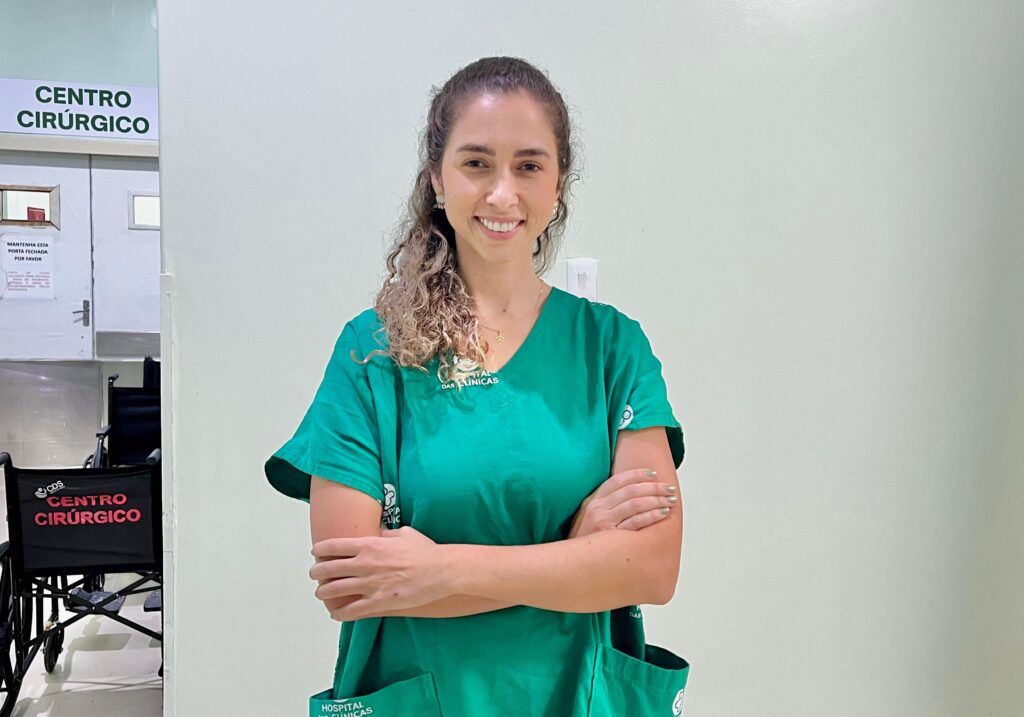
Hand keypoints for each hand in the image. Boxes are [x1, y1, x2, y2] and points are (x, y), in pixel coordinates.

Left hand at [309, 526, 450, 620]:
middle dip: (317, 572)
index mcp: (370, 545)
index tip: (316, 553)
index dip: (320, 550)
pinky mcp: (379, 602)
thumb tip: (377, 532)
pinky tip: (337, 614)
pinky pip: (351, 611)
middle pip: (328, 568)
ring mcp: (371, 584)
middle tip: (315, 574)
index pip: (334, 546)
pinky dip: (340, 614)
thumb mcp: (403, 533)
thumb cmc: (425, 551)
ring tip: (321, 593)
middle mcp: (366, 564)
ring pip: (334, 590)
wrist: (441, 571)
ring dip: (323, 593)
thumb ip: (385, 534)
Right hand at [568, 468, 675, 538]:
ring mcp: (603, 522)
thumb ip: (604, 506)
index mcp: (593, 501)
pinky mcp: (612, 537)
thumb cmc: (585, 543)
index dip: (637, 474)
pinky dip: (652, 515)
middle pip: (631, 490)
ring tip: (670, 500)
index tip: (653, 474)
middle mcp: (597, 508)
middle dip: (654, 487)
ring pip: (636, 503)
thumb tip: (629, 494)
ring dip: (656, 500)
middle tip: (669, 488)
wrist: (573, 565)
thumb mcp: (588, 519)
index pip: (618, 480)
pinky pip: (636, 522)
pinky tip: (662, 513)